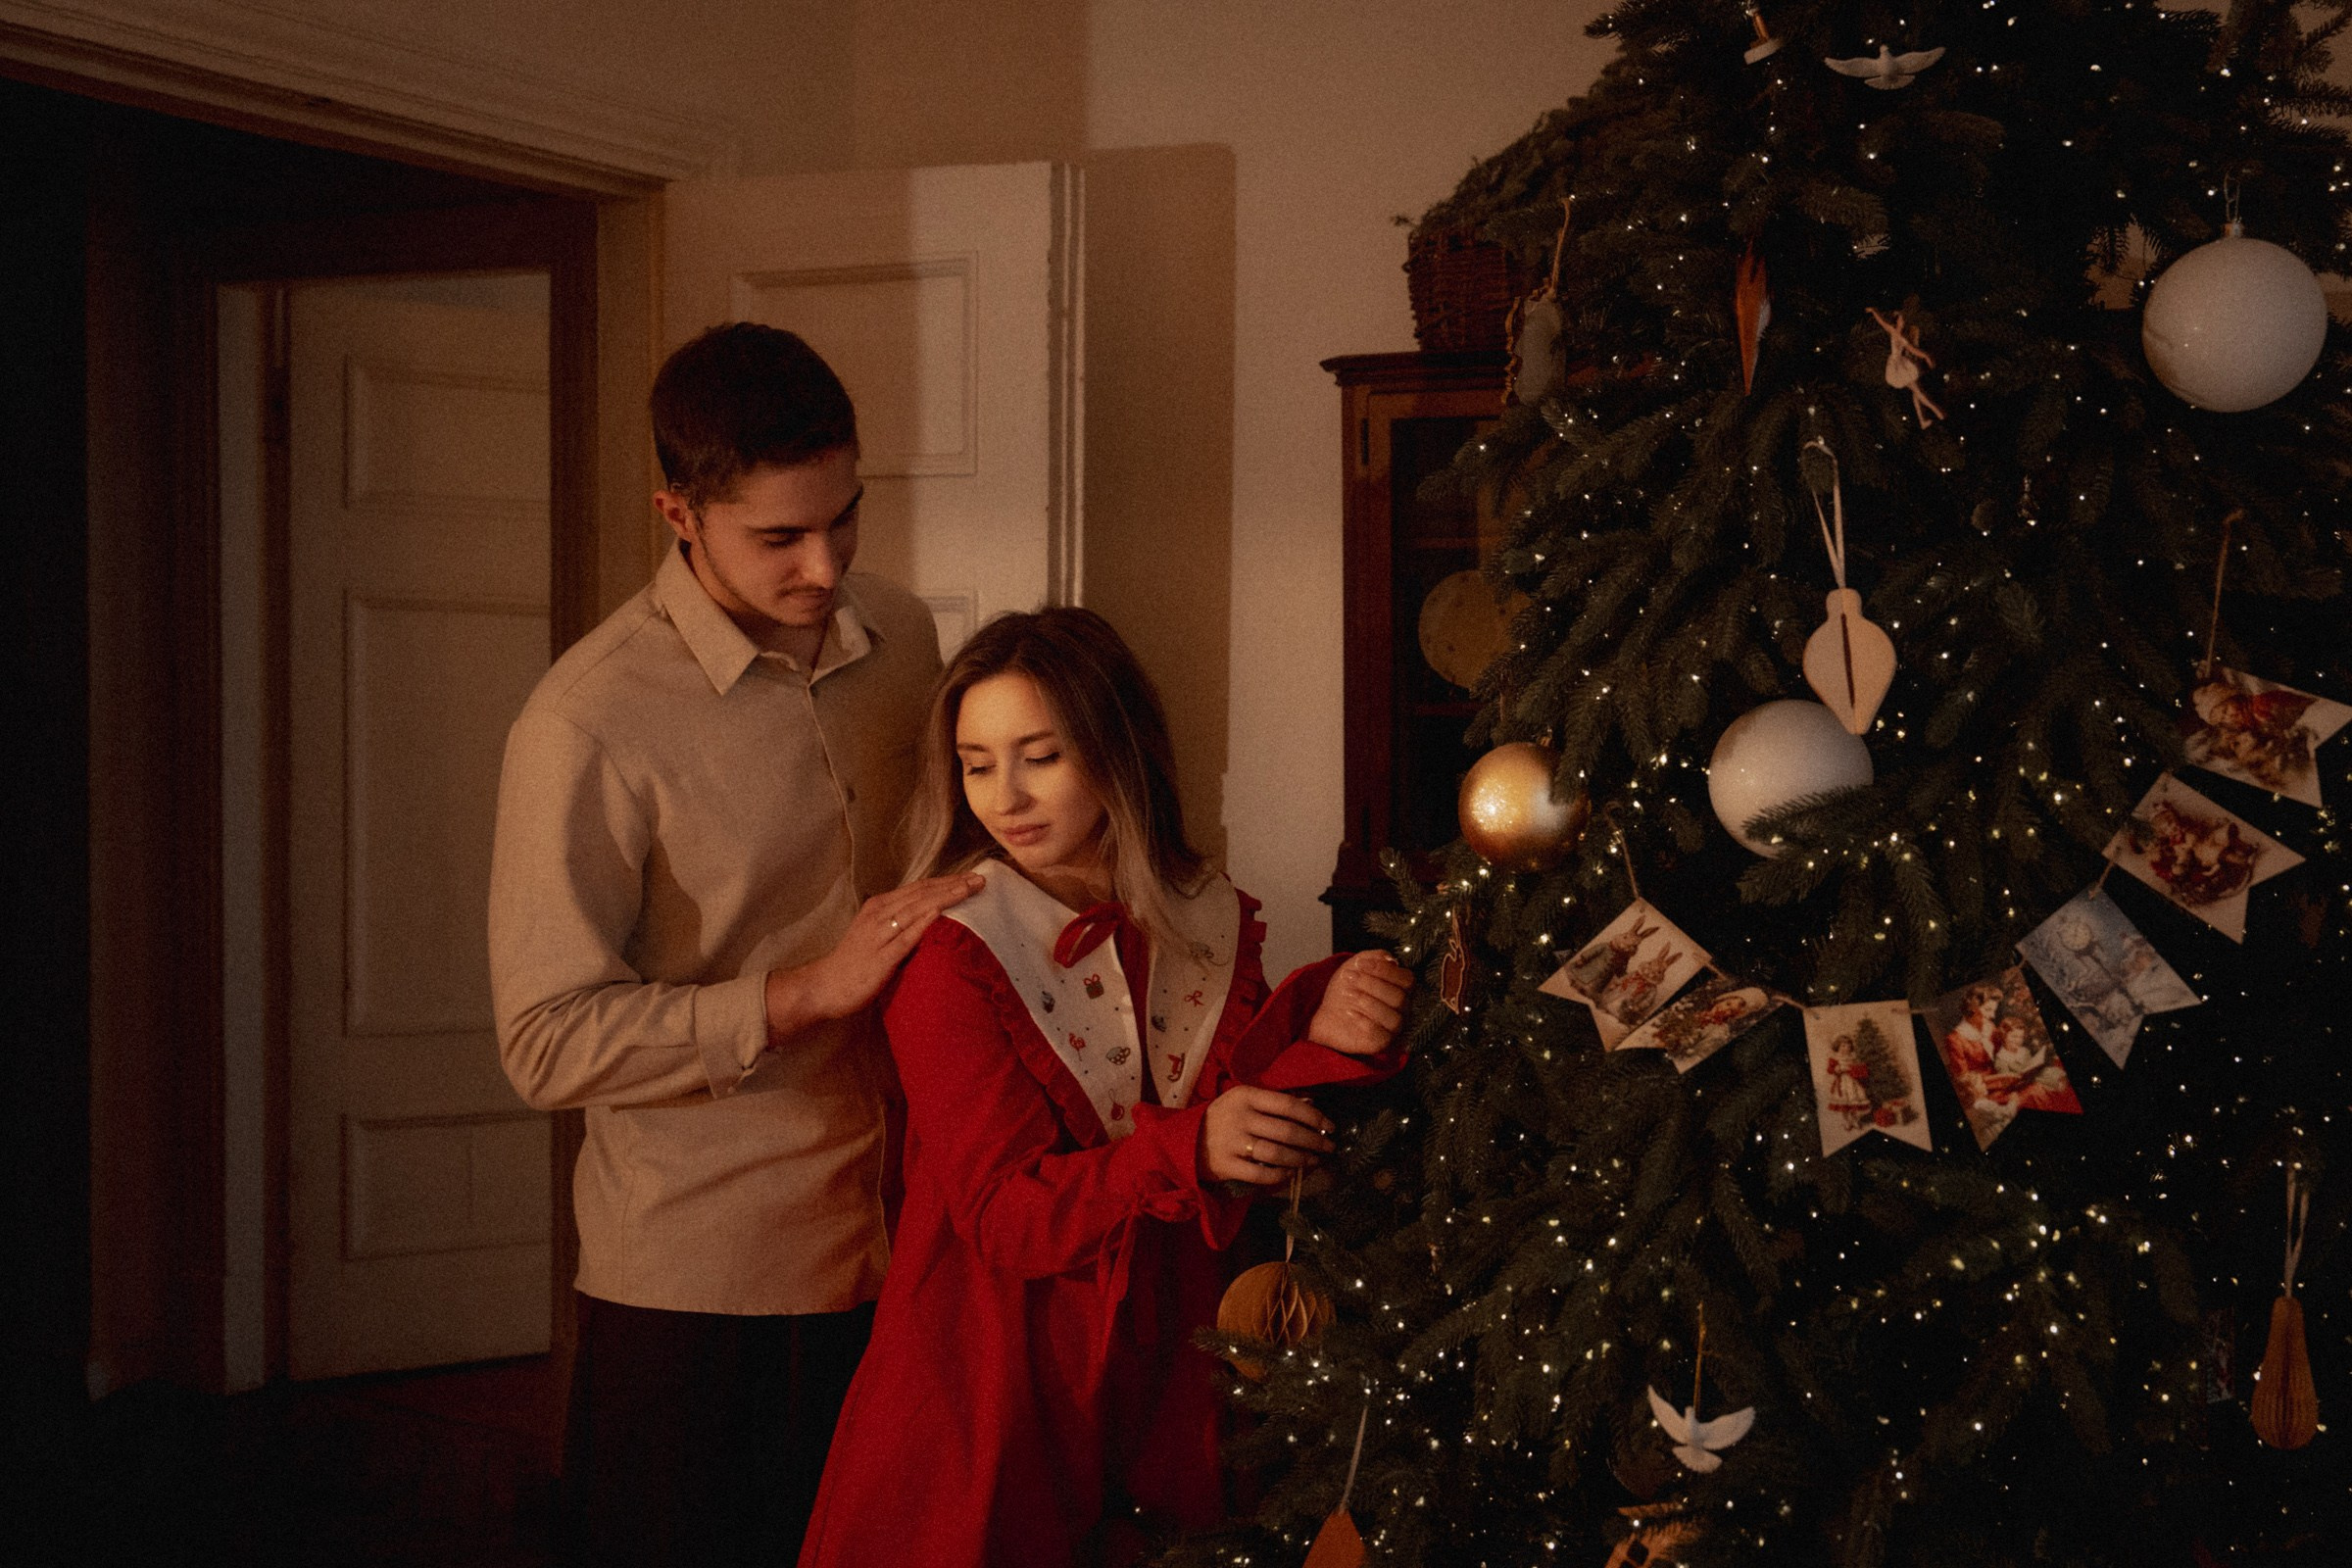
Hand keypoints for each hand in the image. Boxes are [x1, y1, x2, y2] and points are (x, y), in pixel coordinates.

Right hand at [765, 872, 984, 1041]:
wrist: (824, 987)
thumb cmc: (853, 963)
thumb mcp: (877, 935)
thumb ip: (900, 924)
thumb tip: (930, 917)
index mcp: (879, 907)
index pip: (919, 888)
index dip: (946, 881)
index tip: (971, 877)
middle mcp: (879, 915)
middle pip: (922, 894)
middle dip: (953, 885)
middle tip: (980, 879)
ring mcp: (878, 935)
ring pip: (917, 909)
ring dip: (945, 897)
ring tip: (969, 889)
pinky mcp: (880, 957)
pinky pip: (905, 937)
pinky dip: (924, 922)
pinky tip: (941, 913)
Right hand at [1200, 1086, 1333, 1185]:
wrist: (1183, 1139)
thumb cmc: (1221, 1117)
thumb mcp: (1243, 1100)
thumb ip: (1274, 1102)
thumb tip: (1310, 1105)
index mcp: (1246, 1096)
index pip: (1288, 1105)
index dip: (1314, 1117)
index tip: (1330, 1127)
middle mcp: (1241, 1118)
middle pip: (1287, 1131)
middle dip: (1314, 1141)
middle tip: (1329, 1148)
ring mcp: (1233, 1143)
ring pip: (1277, 1153)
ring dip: (1301, 1159)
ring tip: (1314, 1161)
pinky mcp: (1227, 1166)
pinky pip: (1261, 1174)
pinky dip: (1280, 1174)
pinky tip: (1291, 1172)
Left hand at [1306, 950, 1413, 1056]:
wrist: (1326, 1012)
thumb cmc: (1346, 988)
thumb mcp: (1356, 966)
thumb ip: (1374, 957)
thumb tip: (1391, 959)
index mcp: (1401, 989)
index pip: (1407, 979)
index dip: (1384, 970)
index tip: (1360, 964)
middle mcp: (1402, 1009)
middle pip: (1399, 998)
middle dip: (1372, 984)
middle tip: (1349, 978)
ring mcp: (1393, 1028)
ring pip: (1393, 1017)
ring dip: (1367, 1001)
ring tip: (1348, 994)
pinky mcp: (1381, 1043)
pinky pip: (1380, 1034)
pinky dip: (1363, 1020)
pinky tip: (1349, 1012)